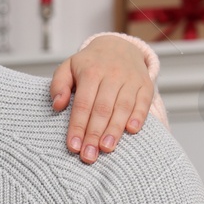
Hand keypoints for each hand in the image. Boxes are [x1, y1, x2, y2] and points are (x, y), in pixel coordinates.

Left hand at [50, 34, 153, 163]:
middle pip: (102, 109)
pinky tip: (131, 131)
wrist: (119, 47)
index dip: (77, 126)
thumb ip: (58, 85)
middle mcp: (112, 75)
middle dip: (94, 134)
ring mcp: (130, 79)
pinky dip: (138, 116)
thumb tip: (57, 106)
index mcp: (90, 72)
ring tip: (106, 149)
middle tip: (88, 156)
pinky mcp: (146, 84)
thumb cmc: (89, 64)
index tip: (73, 146)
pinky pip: (143, 101)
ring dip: (115, 130)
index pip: (82, 104)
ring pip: (123, 107)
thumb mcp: (68, 67)